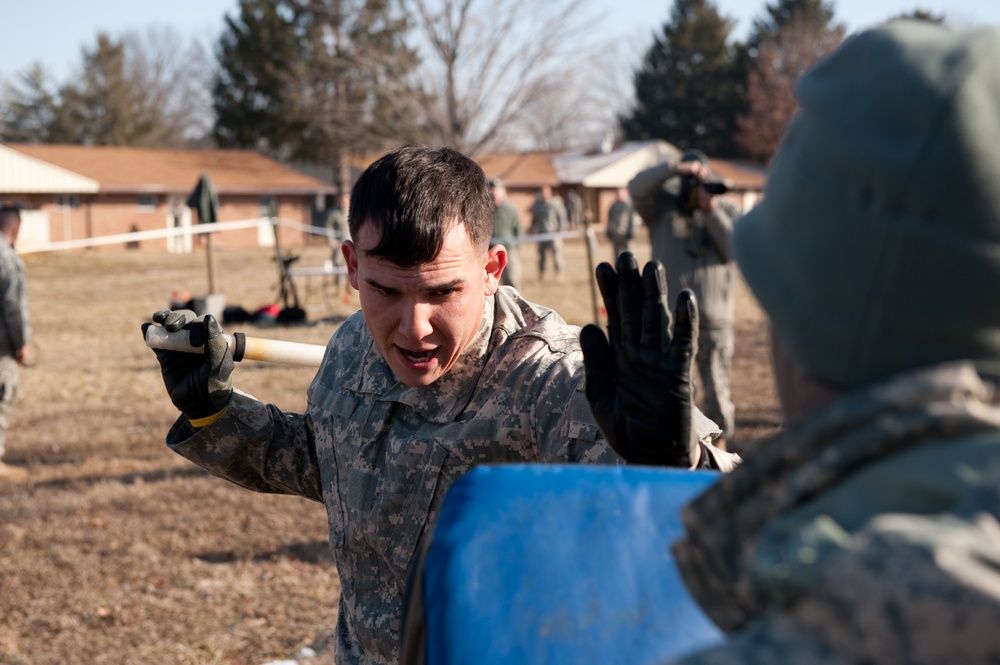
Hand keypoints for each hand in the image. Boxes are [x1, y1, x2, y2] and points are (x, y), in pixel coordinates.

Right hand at [141, 309, 233, 422]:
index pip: (204, 323)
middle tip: (172, 327)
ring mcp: (179, 347)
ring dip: (164, 318)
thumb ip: (215, 343)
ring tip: (158, 318)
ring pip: (171, 326)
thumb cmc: (213, 385)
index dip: (198, 326)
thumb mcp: (218, 365)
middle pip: (186, 320)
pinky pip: (157, 340)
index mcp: (212, 340)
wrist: (198, 405)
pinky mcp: (166, 356)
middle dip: (177, 318)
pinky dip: (150, 331)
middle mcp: (196, 340)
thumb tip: (208, 318)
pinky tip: (146, 327)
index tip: (195, 343)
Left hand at [580, 252, 699, 466]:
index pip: (614, 317)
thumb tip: (589, 325)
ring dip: (655, 294)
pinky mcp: (679, 376)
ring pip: (657, 321)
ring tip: (652, 266)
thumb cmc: (627, 430)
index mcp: (620, 358)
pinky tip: (684, 299)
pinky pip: (682, 345)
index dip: (610, 291)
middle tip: (626, 254)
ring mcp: (660, 363)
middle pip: (635, 312)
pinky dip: (685, 322)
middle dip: (630, 284)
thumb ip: (596, 362)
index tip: (603, 265)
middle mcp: (640, 355)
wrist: (651, 458)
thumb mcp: (601, 395)